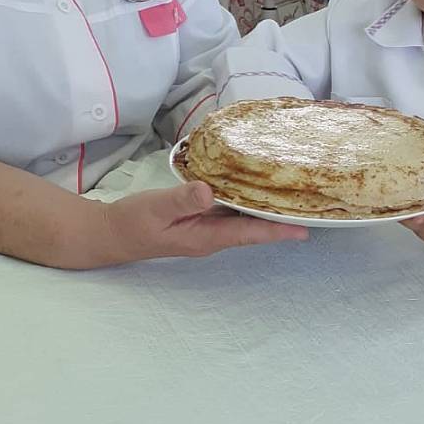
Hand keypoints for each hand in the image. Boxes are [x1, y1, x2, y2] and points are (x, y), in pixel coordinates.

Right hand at [97, 181, 306, 263]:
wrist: (112, 233)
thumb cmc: (133, 222)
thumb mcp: (155, 208)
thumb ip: (181, 200)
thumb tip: (208, 192)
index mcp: (206, 237)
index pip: (249, 233)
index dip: (277, 231)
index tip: (305, 228)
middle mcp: (213, 235)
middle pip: (254, 228)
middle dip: (281, 219)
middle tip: (311, 205)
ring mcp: (208, 228)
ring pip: (244, 219)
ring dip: (267, 210)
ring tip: (294, 195)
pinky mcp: (201, 218)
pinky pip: (231, 211)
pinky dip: (246, 200)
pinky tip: (256, 186)